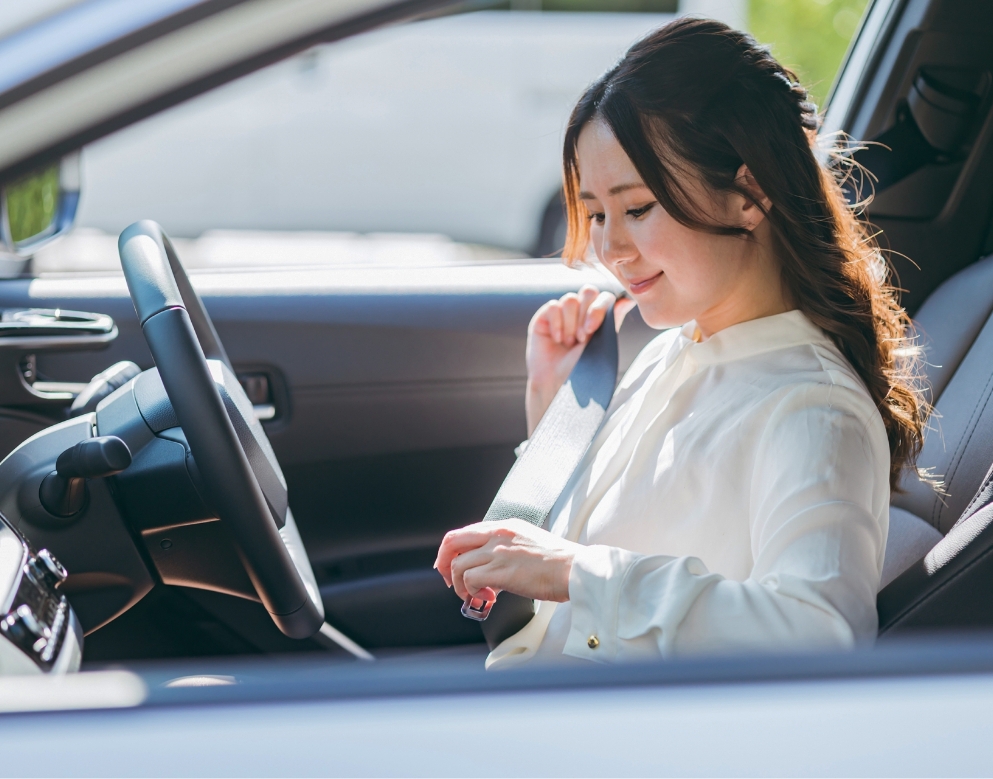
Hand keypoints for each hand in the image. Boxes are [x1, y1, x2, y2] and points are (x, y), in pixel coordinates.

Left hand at [434, 518, 580, 603]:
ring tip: (475, 596)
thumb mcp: (529, 542)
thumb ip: (507, 550)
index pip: (466, 532)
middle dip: (443, 563)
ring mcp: (498, 551)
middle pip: (452, 541)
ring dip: (460, 585)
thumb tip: (490, 571)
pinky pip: (469, 580)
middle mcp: (498, 534)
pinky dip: (472, 593)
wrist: (576, 569)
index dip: (453, 551)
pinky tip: (488, 599)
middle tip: (448, 579)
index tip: (452, 565)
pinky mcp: (500, 571)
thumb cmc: (560, 562)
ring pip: (458, 565)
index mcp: (505, 526)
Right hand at [526, 285, 615, 435]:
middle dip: (586, 314)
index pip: (603, 296)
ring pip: (570, 299)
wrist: (560, 384)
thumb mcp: (602, 344)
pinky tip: (557, 340)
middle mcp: (580, 313)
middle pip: (588, 291)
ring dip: (570, 323)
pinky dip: (556, 323)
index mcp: (598, 317)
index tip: (593, 330)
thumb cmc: (584, 369)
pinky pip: (553, 306)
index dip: (599, 308)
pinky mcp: (544, 318)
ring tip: (569, 343)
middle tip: (582, 338)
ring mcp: (562, 314)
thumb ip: (612, 319)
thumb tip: (627, 300)